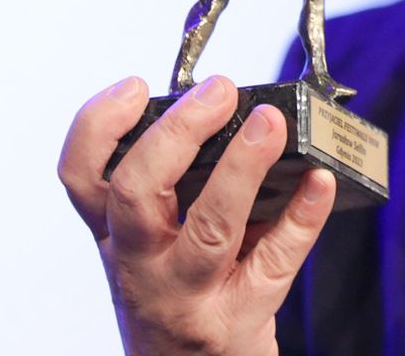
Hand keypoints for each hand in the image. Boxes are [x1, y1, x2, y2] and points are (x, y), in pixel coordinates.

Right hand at [58, 76, 335, 355]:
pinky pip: (276, 262)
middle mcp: (141, 266)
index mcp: (115, 236)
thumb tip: (232, 110)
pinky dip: (304, 216)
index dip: (100, 126)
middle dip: (176, 133)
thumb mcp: (152, 246)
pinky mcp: (240, 318)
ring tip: (271, 124)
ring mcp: (188, 296)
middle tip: (219, 93)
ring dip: (242, 168)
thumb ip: (172, 186)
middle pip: (136, 194)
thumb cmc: (180, 295)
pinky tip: (321, 182)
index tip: (136, 86)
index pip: (83, 176)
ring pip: (208, 228)